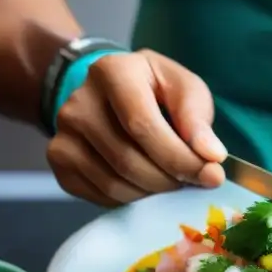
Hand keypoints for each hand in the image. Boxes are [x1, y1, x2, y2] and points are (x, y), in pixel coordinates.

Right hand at [47, 49, 227, 206]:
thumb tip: (211, 156)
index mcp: (112, 72)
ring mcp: (63, 133)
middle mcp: (79, 102)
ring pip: (114, 184)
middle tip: (192, 182)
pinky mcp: (59, 160)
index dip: (179, 157)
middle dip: (169, 180)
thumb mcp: (183, 88)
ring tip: (170, 182)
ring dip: (152, 194)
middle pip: (128, 160)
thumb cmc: (154, 90)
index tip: (211, 175)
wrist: (108, 93)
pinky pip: (99, 195)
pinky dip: (130, 200)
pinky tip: (145, 184)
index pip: (143, 126)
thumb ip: (198, 118)